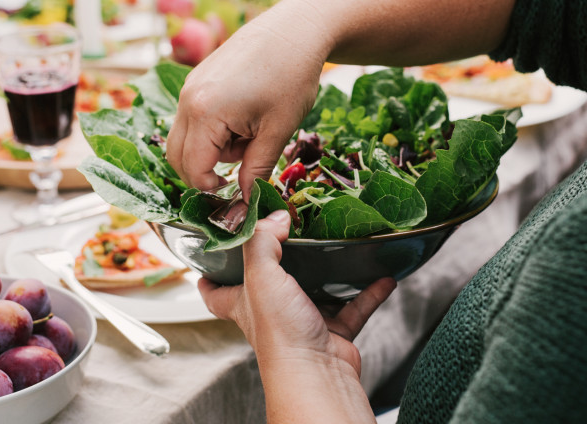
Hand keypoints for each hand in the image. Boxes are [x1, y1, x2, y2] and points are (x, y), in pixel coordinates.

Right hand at [166, 5, 329, 197]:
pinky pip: (193, 117)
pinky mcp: (198, 79)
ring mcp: (190, 86)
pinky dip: (212, 129)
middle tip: (243, 167)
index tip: (237, 192)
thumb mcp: (277, 130)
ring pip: (184, 137)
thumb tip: (244, 201)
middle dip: (205, 171)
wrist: (295, 29)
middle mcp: (188, 99)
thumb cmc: (291, 76)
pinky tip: (243, 118)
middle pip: (177, 155)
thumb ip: (256, 169)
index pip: (192, 168)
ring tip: (250, 135)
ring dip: (211, 149)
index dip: (212, 188)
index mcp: (204, 112)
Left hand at [199, 211, 396, 376]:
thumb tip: (276, 217)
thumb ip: (263, 240)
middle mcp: (272, 312)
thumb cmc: (281, 335)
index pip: (216, 290)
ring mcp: (304, 321)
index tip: (213, 252)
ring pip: (317, 291)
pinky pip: (354, 307)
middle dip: (280, 262)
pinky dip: (369, 292)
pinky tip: (382, 277)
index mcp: (245, 301)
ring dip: (331, 273)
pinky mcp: (333, 332)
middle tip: (291, 234)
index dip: (210, 274)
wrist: (317, 375)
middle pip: (270, 284)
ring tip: (341, 248)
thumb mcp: (261, 275)